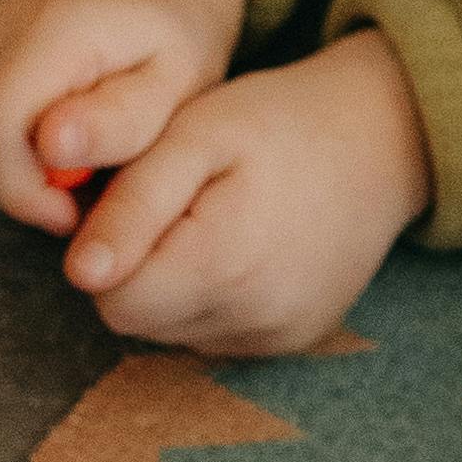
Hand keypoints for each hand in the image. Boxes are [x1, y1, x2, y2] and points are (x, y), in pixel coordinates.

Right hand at [0, 0, 246, 240]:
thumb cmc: (169, 51)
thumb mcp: (177, 89)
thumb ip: (123, 121)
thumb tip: (52, 145)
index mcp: (53, 28)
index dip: (24, 190)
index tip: (74, 209)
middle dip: (12, 193)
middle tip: (72, 199)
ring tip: (56, 177)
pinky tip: (32, 158)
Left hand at [50, 30, 432, 352]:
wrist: (383, 136)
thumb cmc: (278, 121)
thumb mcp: (194, 136)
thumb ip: (131, 205)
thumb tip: (78, 274)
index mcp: (225, 265)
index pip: (112, 299)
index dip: (112, 246)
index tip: (145, 195)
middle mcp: (257, 318)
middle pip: (141, 320)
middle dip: (141, 265)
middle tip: (182, 200)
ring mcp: (281, 336)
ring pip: (174, 331)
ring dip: (175, 283)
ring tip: (216, 218)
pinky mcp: (296, 340)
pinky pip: (217, 333)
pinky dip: (212, 296)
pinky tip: (243, 244)